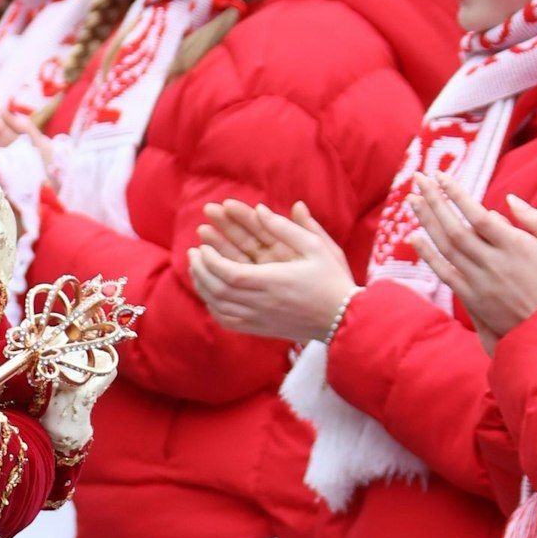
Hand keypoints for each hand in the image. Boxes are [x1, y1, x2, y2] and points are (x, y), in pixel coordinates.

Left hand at [190, 199, 355, 341]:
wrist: (344, 319)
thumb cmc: (333, 280)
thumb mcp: (318, 248)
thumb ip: (289, 228)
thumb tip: (261, 208)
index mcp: (274, 281)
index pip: (231, 273)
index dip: (211, 261)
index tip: (202, 246)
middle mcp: (262, 303)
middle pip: (218, 289)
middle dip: (200, 269)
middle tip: (192, 253)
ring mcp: (258, 319)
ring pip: (218, 305)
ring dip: (202, 285)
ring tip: (195, 268)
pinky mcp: (259, 329)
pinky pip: (226, 321)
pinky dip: (212, 306)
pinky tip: (208, 293)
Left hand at [410, 175, 536, 340]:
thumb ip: (536, 221)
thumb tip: (509, 200)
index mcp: (515, 245)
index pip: (477, 214)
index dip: (456, 194)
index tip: (442, 176)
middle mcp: (492, 262)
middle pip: (454, 227)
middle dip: (434, 200)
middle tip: (419, 178)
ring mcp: (479, 281)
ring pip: (445, 248)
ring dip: (426, 221)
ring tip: (412, 199)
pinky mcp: (471, 298)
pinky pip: (444, 273)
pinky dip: (427, 255)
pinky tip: (414, 237)